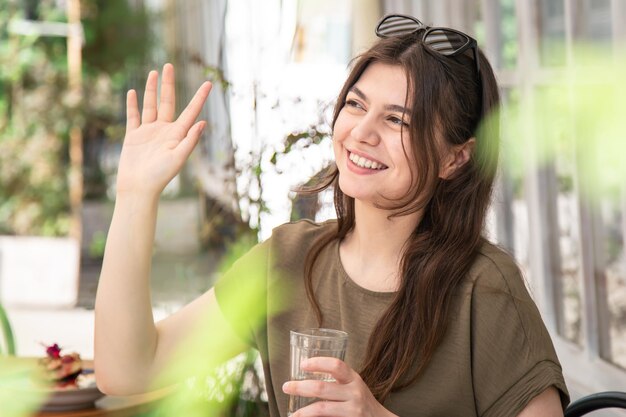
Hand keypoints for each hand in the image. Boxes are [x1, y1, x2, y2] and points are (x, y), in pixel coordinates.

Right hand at [116, 63, 211, 196]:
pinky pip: (134, 116)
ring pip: (150, 105)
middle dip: (168, 84)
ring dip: (152, 89)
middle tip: (169, 65)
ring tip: (154, 72)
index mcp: (178, 134)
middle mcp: (164, 130)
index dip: (200, 97)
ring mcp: (148, 132)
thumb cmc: (160, 176)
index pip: (191, 111)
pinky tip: (133, 92)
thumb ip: (190, 140)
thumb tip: (203, 122)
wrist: (138, 188)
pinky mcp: (134, 136)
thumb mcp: (178, 158)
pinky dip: (133, 104)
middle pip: (167, 102)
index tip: (208, 83)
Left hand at [282, 357, 395, 416]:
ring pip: (321, 409)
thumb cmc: (361, 401)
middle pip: (322, 388)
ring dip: (303, 412)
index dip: (318, 363)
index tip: (302, 365)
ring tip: (292, 414)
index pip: (336, 365)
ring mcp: (353, 410)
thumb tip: (305, 379)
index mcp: (354, 379)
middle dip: (300, 387)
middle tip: (286, 387)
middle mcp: (354, 393)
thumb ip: (337, 381)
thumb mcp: (353, 386)